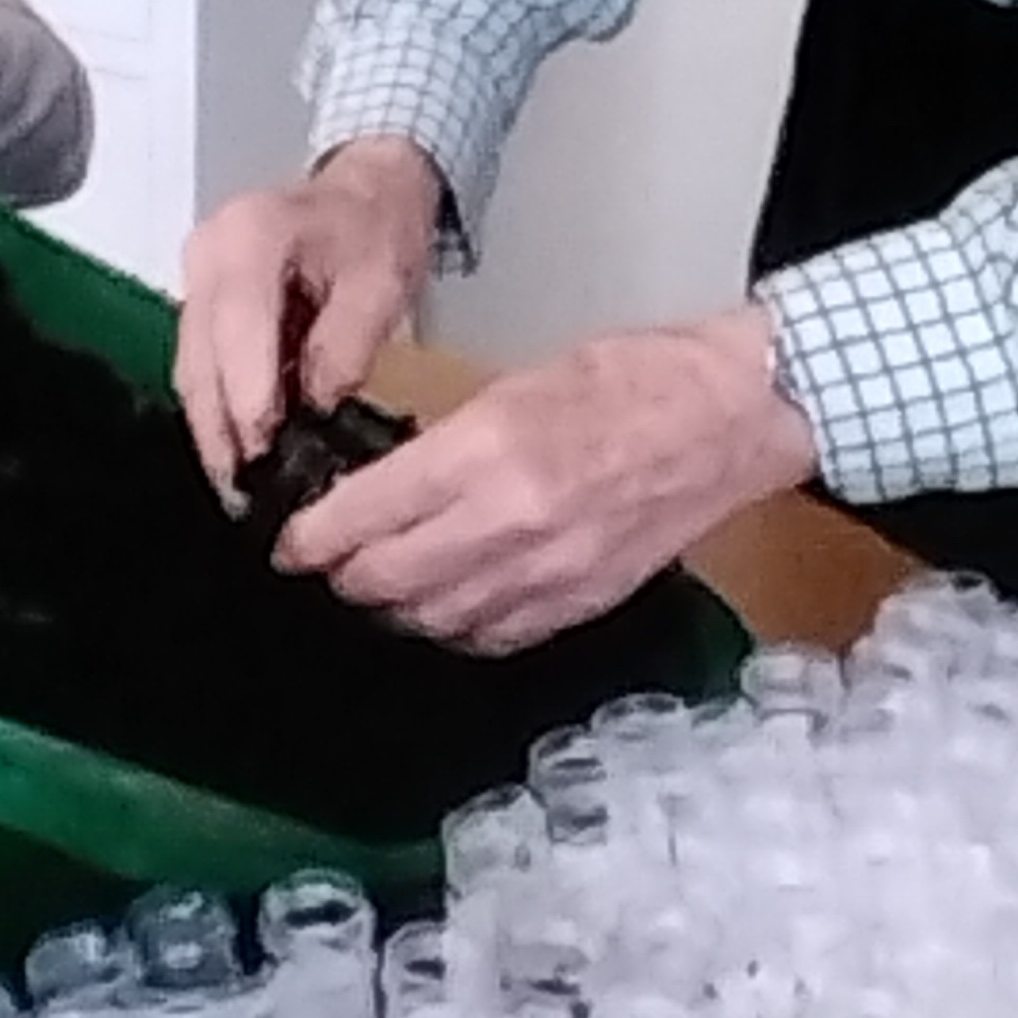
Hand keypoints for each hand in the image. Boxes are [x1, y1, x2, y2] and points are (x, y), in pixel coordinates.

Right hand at [176, 136, 439, 484]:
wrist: (365, 190)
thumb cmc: (377, 229)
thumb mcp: (382, 284)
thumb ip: (346, 345)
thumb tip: (314, 409)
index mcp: (251, 236)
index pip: (237, 329)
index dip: (247, 400)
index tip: (263, 459)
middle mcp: (207, 252)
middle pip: (200, 358)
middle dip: (220, 432)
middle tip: (244, 496)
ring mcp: (195, 275)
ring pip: (192, 368)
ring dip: (214, 429)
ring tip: (241, 487)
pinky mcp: (199, 299)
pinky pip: (200, 363)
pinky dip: (220, 408)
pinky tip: (241, 449)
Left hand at [274, 301, 817, 651]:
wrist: (728, 416)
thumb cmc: (631, 379)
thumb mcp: (513, 384)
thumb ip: (445, 444)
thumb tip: (382, 488)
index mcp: (487, 453)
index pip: (364, 517)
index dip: (310, 538)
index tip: (289, 541)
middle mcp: (511, 524)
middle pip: (386, 581)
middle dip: (341, 576)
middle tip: (325, 560)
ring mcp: (549, 575)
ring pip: (432, 620)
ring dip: (392, 607)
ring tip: (378, 581)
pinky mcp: (581, 605)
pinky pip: (491, 638)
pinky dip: (453, 627)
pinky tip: (444, 604)